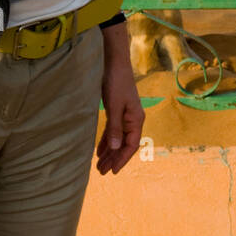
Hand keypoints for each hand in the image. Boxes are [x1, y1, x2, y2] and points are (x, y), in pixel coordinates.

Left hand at [96, 57, 144, 173]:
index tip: (113, 171)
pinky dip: (107, 140)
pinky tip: (99, 150)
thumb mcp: (114, 107)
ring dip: (110, 152)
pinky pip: (113, 131)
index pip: (131, 145)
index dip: (122, 159)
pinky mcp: (118, 111)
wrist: (115, 63)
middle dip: (114, 158)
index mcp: (136, 120)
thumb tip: (115, 148)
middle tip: (101, 172)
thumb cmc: (116, 83)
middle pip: (124, 144)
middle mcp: (133, 120)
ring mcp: (126, 116)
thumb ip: (114, 128)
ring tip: (99, 165)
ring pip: (118, 139)